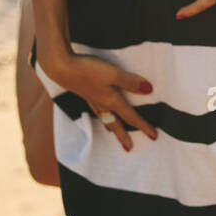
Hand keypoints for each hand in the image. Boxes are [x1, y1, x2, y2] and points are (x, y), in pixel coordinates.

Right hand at [43, 50, 158, 152]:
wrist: (61, 67)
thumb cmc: (88, 70)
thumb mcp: (114, 74)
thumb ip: (131, 82)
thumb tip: (149, 90)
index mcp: (111, 101)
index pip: (131, 116)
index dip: (143, 126)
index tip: (154, 136)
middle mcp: (101, 103)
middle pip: (115, 122)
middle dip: (123, 135)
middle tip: (128, 148)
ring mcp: (91, 98)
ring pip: (104, 117)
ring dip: (111, 126)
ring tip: (112, 132)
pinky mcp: (83, 91)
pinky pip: (95, 108)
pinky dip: (100, 114)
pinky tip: (98, 110)